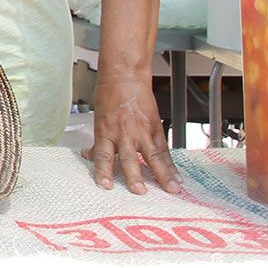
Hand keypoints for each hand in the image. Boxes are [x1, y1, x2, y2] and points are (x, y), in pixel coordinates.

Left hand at [84, 67, 181, 194]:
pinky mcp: (156, 128)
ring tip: (171, 189)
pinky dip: (171, 165)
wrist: (125, 77)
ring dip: (163, 175)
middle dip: (134, 175)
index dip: (103, 171)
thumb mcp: (98, 118)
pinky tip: (177, 177)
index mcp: (106, 131)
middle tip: (138, 191)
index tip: (105, 186)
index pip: (103, 155)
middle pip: (129, 157)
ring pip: (153, 156)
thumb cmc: (109, 95)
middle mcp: (124, 133)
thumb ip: (98, 141)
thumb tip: (89, 156)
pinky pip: (164, 150)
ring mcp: (142, 131)